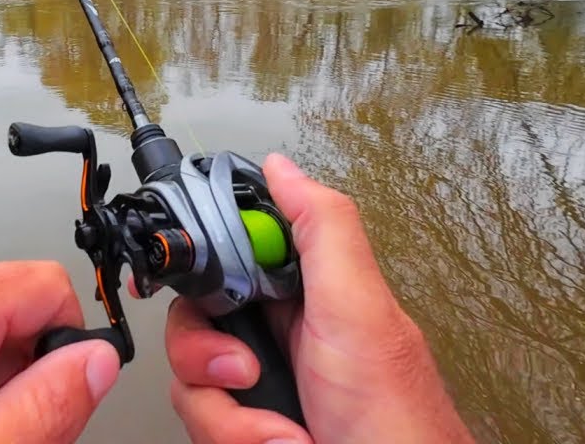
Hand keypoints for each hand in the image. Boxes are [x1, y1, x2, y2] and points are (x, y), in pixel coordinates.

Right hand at [164, 154, 474, 443]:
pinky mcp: (243, 428)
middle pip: (191, 321)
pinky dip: (237, 440)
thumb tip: (282, 167)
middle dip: (208, 356)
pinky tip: (282, 442)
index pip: (224, 256)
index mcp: (301, 294)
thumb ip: (323, 229)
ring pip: (188, 380)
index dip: (198, 266)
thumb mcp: (359, 307)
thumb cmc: (396, 419)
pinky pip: (200, 425)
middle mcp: (274, 337)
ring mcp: (258, 388)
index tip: (195, 285)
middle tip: (249, 371)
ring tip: (284, 430)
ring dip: (232, 416)